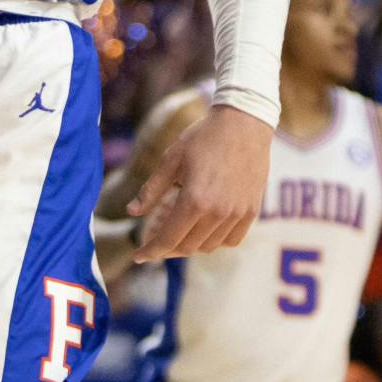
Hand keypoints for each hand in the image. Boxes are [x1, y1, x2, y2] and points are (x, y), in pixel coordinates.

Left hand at [129, 105, 270, 261]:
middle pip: (187, 247)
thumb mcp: (170, 160)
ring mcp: (237, 214)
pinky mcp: (251, 211)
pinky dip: (214, 241)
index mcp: (194, 200)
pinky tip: (203, 229)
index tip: (138, 256)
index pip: (168, 239)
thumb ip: (151, 190)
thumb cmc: (202, 138)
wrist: (243, 125)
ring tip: (176, 232)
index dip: (150, 251)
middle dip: (166, 249)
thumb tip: (130, 211)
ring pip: (209, 246)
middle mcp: (218, 213)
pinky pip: (231, 240)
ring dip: (189, 245)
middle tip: (153, 242)